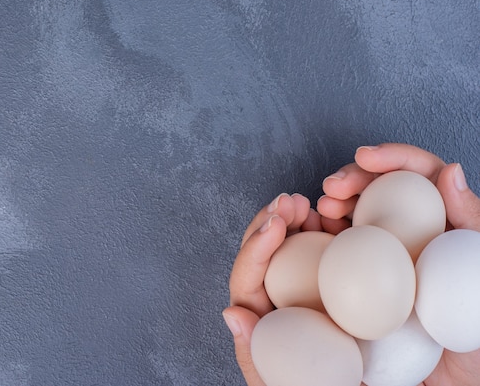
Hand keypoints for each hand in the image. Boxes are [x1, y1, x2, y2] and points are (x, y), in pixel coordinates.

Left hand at [223, 193, 347, 385]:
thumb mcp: (286, 384)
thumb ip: (256, 354)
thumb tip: (231, 313)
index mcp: (263, 321)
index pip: (247, 278)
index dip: (257, 246)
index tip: (278, 222)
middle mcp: (279, 302)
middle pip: (264, 255)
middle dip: (273, 220)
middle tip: (292, 200)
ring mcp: (306, 292)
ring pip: (291, 248)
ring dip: (297, 219)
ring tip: (311, 205)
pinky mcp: (334, 289)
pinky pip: (324, 254)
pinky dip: (327, 230)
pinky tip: (336, 219)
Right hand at [318, 143, 479, 385]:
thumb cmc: (479, 343)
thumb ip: (473, 223)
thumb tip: (447, 171)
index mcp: (442, 226)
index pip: (419, 176)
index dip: (393, 157)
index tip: (365, 158)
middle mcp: (409, 238)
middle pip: (379, 190)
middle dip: (352, 179)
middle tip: (332, 190)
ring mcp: (383, 262)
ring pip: (353, 218)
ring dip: (330, 205)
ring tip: (319, 210)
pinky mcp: (359, 288)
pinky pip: (334, 255)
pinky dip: (315, 240)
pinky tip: (308, 237)